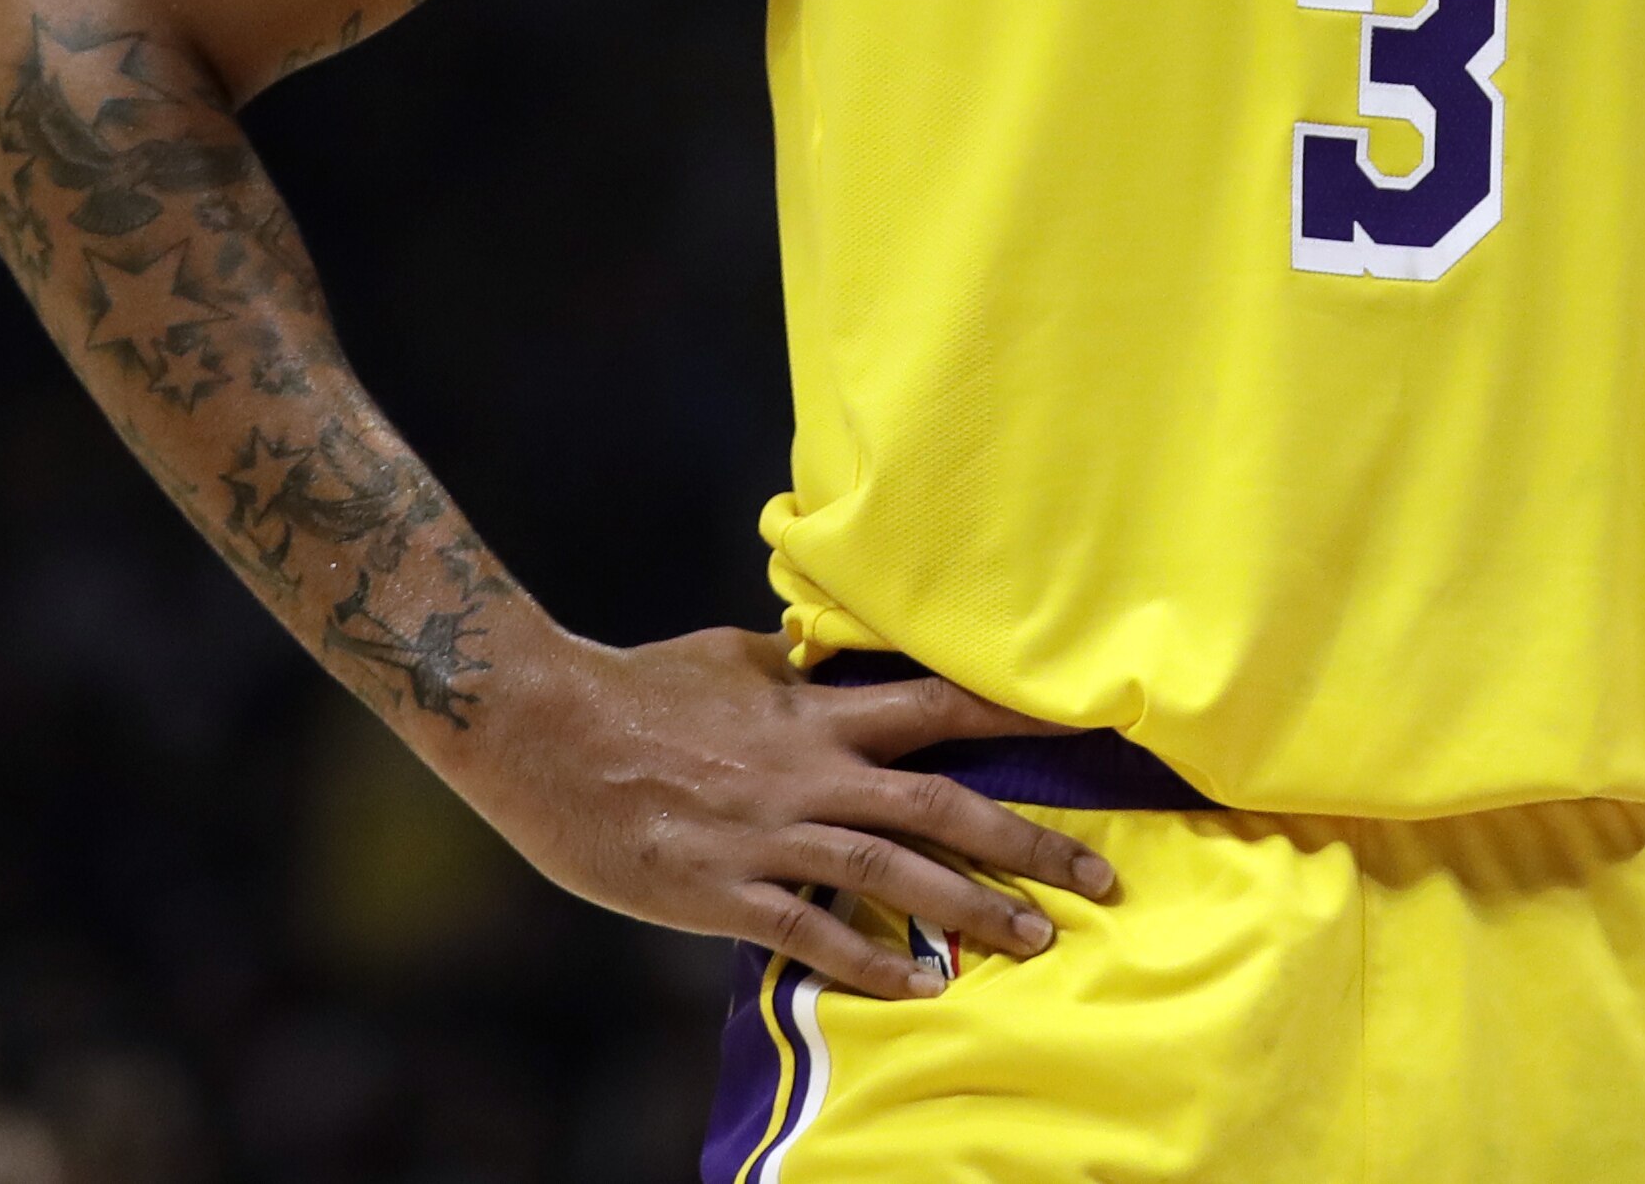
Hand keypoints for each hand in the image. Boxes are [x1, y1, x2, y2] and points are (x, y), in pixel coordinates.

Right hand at [449, 625, 1120, 1000]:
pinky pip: (812, 932)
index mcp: (816, 714)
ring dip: (974, 910)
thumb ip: (795, 671)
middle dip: (1030, 843)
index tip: (1092, 728)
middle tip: (1103, 876)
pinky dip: (870, 959)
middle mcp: (811, 773)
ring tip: (1038, 939)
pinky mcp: (724, 891)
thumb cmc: (634, 686)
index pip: (942, 706)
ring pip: (897, 873)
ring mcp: (771, 835)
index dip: (1020, 717)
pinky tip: (917, 987)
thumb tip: (830, 658)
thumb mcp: (731, 658)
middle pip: (944, 806)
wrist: (541, 729)